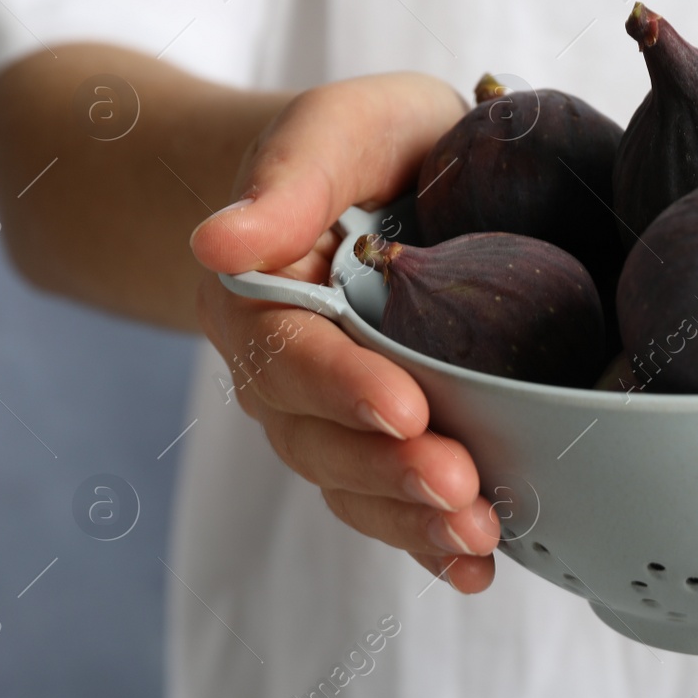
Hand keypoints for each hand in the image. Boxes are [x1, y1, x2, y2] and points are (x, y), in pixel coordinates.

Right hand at [190, 73, 500, 590]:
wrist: (379, 178)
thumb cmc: (364, 147)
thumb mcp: (337, 129)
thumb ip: (290, 177)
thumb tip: (220, 240)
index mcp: (262, 293)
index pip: (288, 351)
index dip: (341, 386)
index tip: (404, 406)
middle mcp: (285, 368)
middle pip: (319, 437)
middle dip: (389, 471)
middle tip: (459, 489)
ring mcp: (330, 415)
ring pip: (354, 483)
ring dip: (412, 520)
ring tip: (477, 536)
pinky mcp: (380, 441)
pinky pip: (389, 503)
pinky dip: (427, 543)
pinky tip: (475, 567)